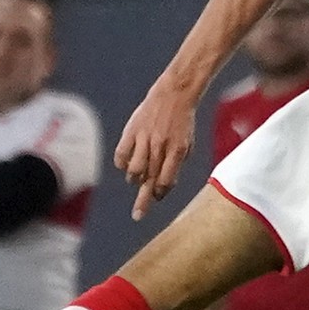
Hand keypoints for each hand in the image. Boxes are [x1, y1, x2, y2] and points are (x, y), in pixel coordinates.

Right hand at [113, 78, 197, 219]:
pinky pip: (121, 155)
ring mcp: (144, 139)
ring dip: (134, 180)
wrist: (173, 95)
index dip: (160, 193)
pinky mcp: (131, 131)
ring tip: (136, 179)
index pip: (166, 181)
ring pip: (134, 170)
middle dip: (144, 200)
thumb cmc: (182, 123)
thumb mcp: (187, 144)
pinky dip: (122, 164)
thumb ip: (176, 165)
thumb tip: (163, 186)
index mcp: (178, 151)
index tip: (157, 196)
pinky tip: (126, 165)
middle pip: (149, 180)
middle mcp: (160, 147)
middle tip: (138, 214)